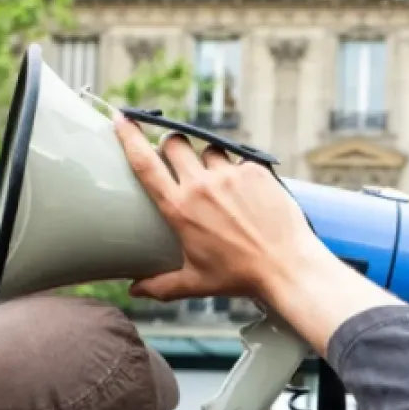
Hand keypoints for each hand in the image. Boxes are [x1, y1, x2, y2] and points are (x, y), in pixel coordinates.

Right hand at [115, 118, 325, 300]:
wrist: (288, 267)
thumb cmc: (240, 277)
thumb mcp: (196, 283)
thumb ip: (161, 286)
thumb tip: (134, 290)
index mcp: (180, 209)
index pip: (145, 163)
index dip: (129, 136)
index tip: (121, 119)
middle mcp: (202, 186)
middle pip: (175, 142)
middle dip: (172, 146)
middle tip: (178, 161)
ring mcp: (231, 175)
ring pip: (208, 149)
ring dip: (207, 159)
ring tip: (218, 184)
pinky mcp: (256, 171)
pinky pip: (239, 160)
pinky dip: (238, 172)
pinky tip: (247, 194)